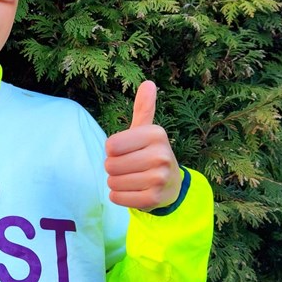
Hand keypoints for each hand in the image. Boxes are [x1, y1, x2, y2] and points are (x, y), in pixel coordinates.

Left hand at [104, 81, 181, 210]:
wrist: (171, 185)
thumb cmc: (150, 153)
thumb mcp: (146, 131)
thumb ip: (143, 108)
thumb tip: (149, 82)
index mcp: (156, 134)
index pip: (111, 145)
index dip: (112, 150)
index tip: (127, 150)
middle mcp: (161, 155)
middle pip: (110, 165)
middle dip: (113, 168)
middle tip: (129, 167)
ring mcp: (160, 178)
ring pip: (113, 182)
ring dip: (115, 183)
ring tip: (131, 179)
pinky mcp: (154, 199)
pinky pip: (118, 198)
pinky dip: (118, 196)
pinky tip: (132, 191)